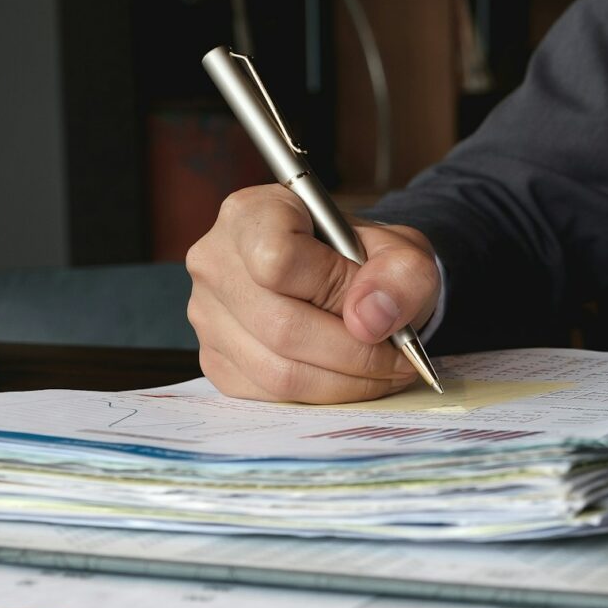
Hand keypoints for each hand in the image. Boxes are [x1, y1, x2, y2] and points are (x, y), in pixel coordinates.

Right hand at [185, 185, 440, 402]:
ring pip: (277, 371)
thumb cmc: (364, 259)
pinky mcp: (214, 359)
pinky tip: (351, 378)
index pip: (279, 259)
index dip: (337, 290)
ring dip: (345, 382)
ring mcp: (206, 314)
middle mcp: (215, 261)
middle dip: (356, 353)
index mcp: (252, 214)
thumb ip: (401, 274)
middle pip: (281, 327)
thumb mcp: (402, 251)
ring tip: (385, 371)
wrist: (343, 280)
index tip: (376, 304)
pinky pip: (270, 394)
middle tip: (400, 359)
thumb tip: (369, 321)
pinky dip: (322, 394)